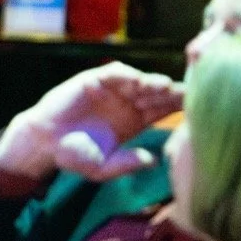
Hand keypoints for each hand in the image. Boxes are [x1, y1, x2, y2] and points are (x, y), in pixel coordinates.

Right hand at [0, 62, 183, 182]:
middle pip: (156, 93)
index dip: (178, 107)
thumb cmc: (73, 156)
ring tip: (163, 87)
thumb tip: (155, 161)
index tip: (197, 108)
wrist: (43, 143)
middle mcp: (126, 103)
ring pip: (139, 81)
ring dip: (152, 83)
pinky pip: (114, 73)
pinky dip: (126, 74)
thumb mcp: (103, 167)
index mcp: (134, 122)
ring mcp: (111, 91)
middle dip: (171, 93)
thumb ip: (127, 164)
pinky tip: (136, 81)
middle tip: (187, 93)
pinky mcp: (93, 80)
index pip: (163, 110)